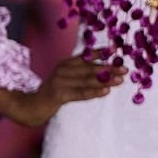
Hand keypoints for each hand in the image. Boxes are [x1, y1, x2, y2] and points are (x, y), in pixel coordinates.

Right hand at [0, 56, 119, 129]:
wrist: (32, 106)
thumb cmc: (52, 93)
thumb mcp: (65, 78)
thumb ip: (80, 73)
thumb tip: (103, 72)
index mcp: (65, 63)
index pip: (86, 56)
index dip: (100, 53)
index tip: (116, 50)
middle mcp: (63, 69)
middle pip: (90, 68)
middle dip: (109, 68)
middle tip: (125, 69)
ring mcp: (60, 81)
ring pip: (88, 81)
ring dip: (106, 80)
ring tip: (120, 80)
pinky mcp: (59, 94)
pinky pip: (81, 93)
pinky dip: (95, 92)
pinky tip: (106, 91)